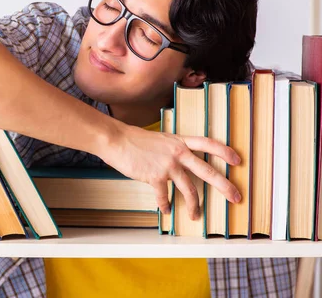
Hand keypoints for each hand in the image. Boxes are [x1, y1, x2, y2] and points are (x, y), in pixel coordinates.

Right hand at [98, 122, 241, 219]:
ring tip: (196, 216)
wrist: (117, 140)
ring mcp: (167, 165)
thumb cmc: (135, 140)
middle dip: (225, 186)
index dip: (224, 151)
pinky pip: (164, 196)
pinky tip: (166, 210)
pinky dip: (165, 205)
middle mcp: (177, 153)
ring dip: (195, 206)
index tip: (238, 160)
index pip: (208, 144)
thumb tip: (181, 161)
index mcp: (180, 141)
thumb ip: (173, 148)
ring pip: (189, 189)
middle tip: (236, 197)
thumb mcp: (160, 139)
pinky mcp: (154, 176)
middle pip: (207, 171)